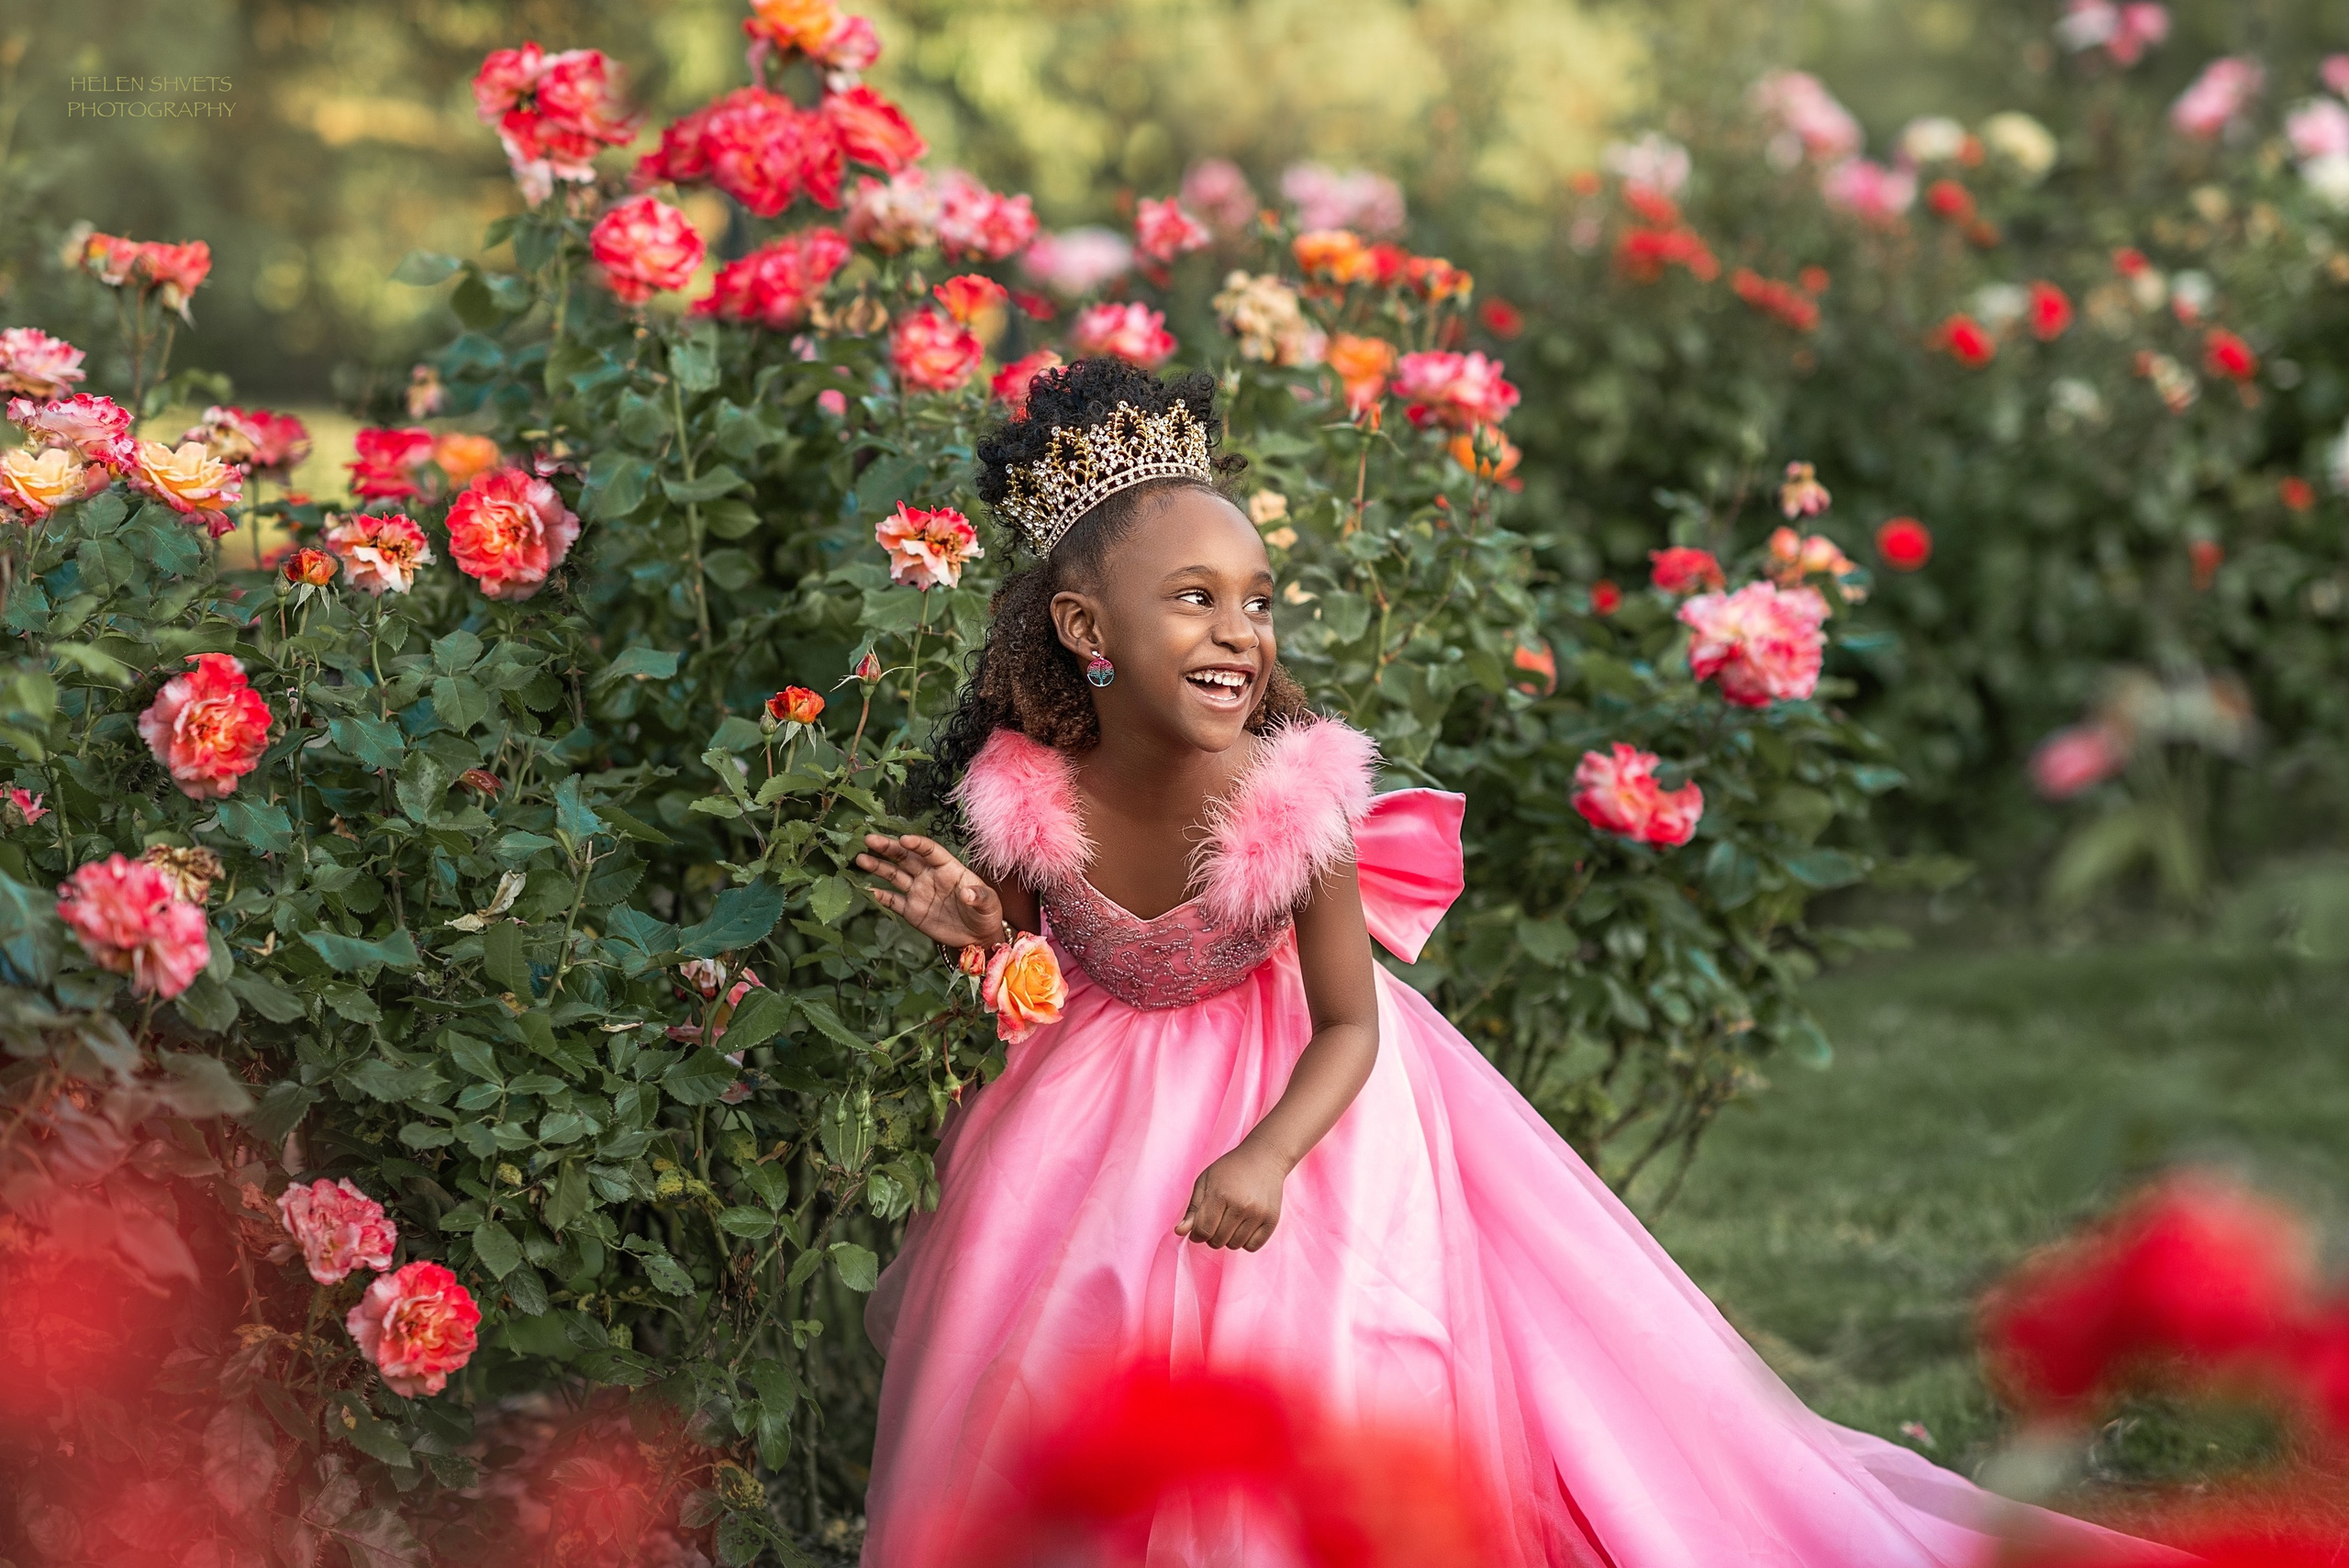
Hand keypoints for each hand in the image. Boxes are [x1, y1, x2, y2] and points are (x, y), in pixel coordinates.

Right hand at [855, 833, 1005, 950]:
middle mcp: (930, 876)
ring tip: (860, 858)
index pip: (931, 851)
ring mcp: (918, 892)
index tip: (904, 839)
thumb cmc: (985, 914)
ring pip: (894, 875)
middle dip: (888, 848)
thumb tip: (967, 893)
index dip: (918, 844)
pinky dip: (880, 895)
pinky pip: (893, 900)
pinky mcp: (911, 910)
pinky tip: (868, 889)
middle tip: (870, 839)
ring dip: (878, 866)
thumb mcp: (988, 904)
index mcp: (949, 868)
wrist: (977, 938)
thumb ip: (978, 896)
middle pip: (906, 858)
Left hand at [1174, 1142, 1288, 1251]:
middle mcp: (1241, 1206)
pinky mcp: (1272, 1219)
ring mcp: (1258, 1214)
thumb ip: (1193, 1209)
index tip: (1199, 1228)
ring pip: (1235, 1245)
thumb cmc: (1231, 1168)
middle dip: (1212, 1236)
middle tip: (1216, 1220)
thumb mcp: (1206, 1181)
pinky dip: (1245, 1241)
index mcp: (1220, 1194)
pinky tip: (1244, 1226)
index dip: (1197, 1234)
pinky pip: (1252, 1247)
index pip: (1203, 1231)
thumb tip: (1179, 1232)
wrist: (1264, 1157)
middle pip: (1218, 1241)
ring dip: (1228, 1238)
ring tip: (1231, 1221)